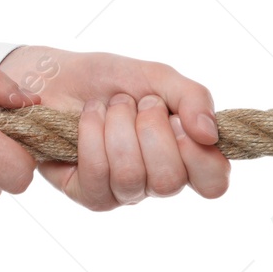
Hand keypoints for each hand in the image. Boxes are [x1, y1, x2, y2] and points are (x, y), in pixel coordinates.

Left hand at [0, 46, 229, 209]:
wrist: (58, 76)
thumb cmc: (113, 80)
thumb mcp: (159, 77)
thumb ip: (194, 98)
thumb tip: (210, 134)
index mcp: (186, 156)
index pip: (214, 182)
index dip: (200, 157)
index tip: (177, 122)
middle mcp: (158, 181)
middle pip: (170, 181)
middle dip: (150, 129)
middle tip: (139, 104)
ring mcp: (124, 192)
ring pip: (131, 176)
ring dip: (119, 126)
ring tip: (112, 106)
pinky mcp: (89, 195)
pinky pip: (98, 175)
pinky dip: (92, 134)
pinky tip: (89, 117)